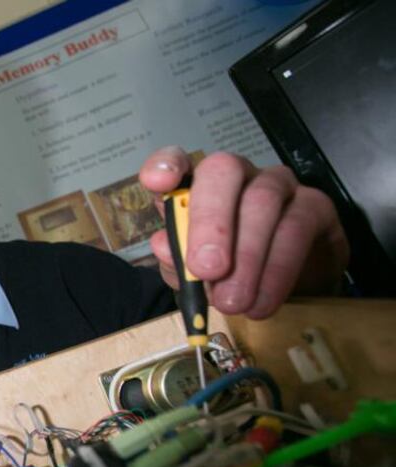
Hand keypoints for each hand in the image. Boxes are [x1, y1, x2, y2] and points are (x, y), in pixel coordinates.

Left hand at [140, 147, 348, 318]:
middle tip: (206, 269)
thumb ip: (177, 260)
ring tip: (234, 302)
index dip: (166, 165)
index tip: (156, 183)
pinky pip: (296, 228)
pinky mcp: (314, 205)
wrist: (288, 287)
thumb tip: (165, 247)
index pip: (178, 161)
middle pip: (223, 171)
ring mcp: (276, 185)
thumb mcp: (194, 274)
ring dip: (246, 257)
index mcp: (195, 187)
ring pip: (262, 200)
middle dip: (211, 220)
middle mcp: (235, 176)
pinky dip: (276, 272)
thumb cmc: (229, 272)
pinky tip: (262, 302)